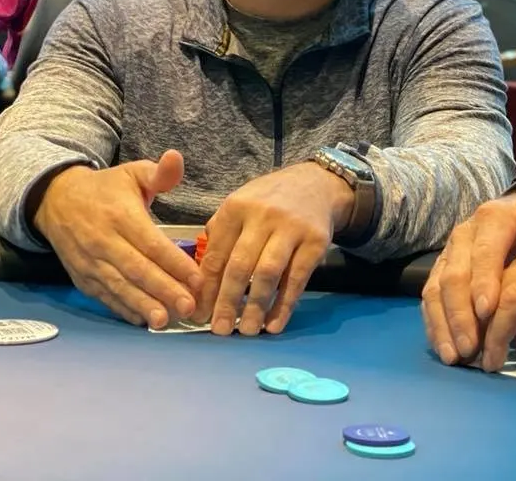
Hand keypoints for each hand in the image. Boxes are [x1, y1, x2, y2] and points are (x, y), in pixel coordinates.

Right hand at [33, 150, 202, 328]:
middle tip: (189, 307)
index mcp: (120, 215)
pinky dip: (123, 309)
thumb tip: (176, 158)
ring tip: (164, 321)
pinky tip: (142, 319)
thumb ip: (158, 172)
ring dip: (143, 305)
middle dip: (164, 290)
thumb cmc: (105, 189)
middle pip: (137, 269)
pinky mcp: (82, 278)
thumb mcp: (131, 173)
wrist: (56, 201)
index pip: (151, 243)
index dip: (174, 263)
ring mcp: (90, 262)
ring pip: (120, 287)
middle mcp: (103, 241)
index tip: (198, 279)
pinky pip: (105, 296)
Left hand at [194, 163, 351, 336]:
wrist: (316, 185)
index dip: (206, 287)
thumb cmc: (269, 201)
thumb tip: (200, 281)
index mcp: (236, 207)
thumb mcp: (240, 205)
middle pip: (240, 266)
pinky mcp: (316, 241)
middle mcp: (262, 216)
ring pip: (267, 274)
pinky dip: (284, 305)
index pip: (216, 254)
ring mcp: (291, 228)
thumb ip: (220, 236)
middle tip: (219, 330)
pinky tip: (274, 324)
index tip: (199, 313)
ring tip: (247, 330)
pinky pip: (297, 279)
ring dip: (256, 307)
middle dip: (227, 301)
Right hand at [422, 191, 515, 365]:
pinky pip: (429, 301)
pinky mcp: (439, 274)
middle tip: (472, 347)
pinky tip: (445, 349)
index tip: (489, 312)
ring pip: (436, 291)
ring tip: (455, 357)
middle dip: (461, 314)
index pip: (484, 252)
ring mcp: (447, 256)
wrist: (513, 219)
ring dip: (444, 326)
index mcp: (489, 220)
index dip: (483, 281)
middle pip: (454, 277)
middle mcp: (462, 236)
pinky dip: (435, 326)